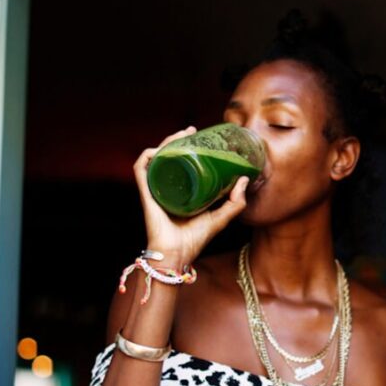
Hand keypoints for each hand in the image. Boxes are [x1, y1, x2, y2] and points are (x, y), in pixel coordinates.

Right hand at [134, 127, 248, 265]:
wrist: (177, 254)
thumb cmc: (195, 239)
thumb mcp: (221, 217)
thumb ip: (235, 202)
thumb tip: (244, 178)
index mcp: (182, 190)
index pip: (182, 163)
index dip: (189, 147)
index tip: (202, 137)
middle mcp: (167, 186)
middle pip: (168, 155)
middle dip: (178, 139)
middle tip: (192, 131)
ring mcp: (156, 188)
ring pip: (155, 157)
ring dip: (165, 142)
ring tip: (180, 134)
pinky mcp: (146, 193)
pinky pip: (141, 169)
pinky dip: (147, 156)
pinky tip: (158, 149)